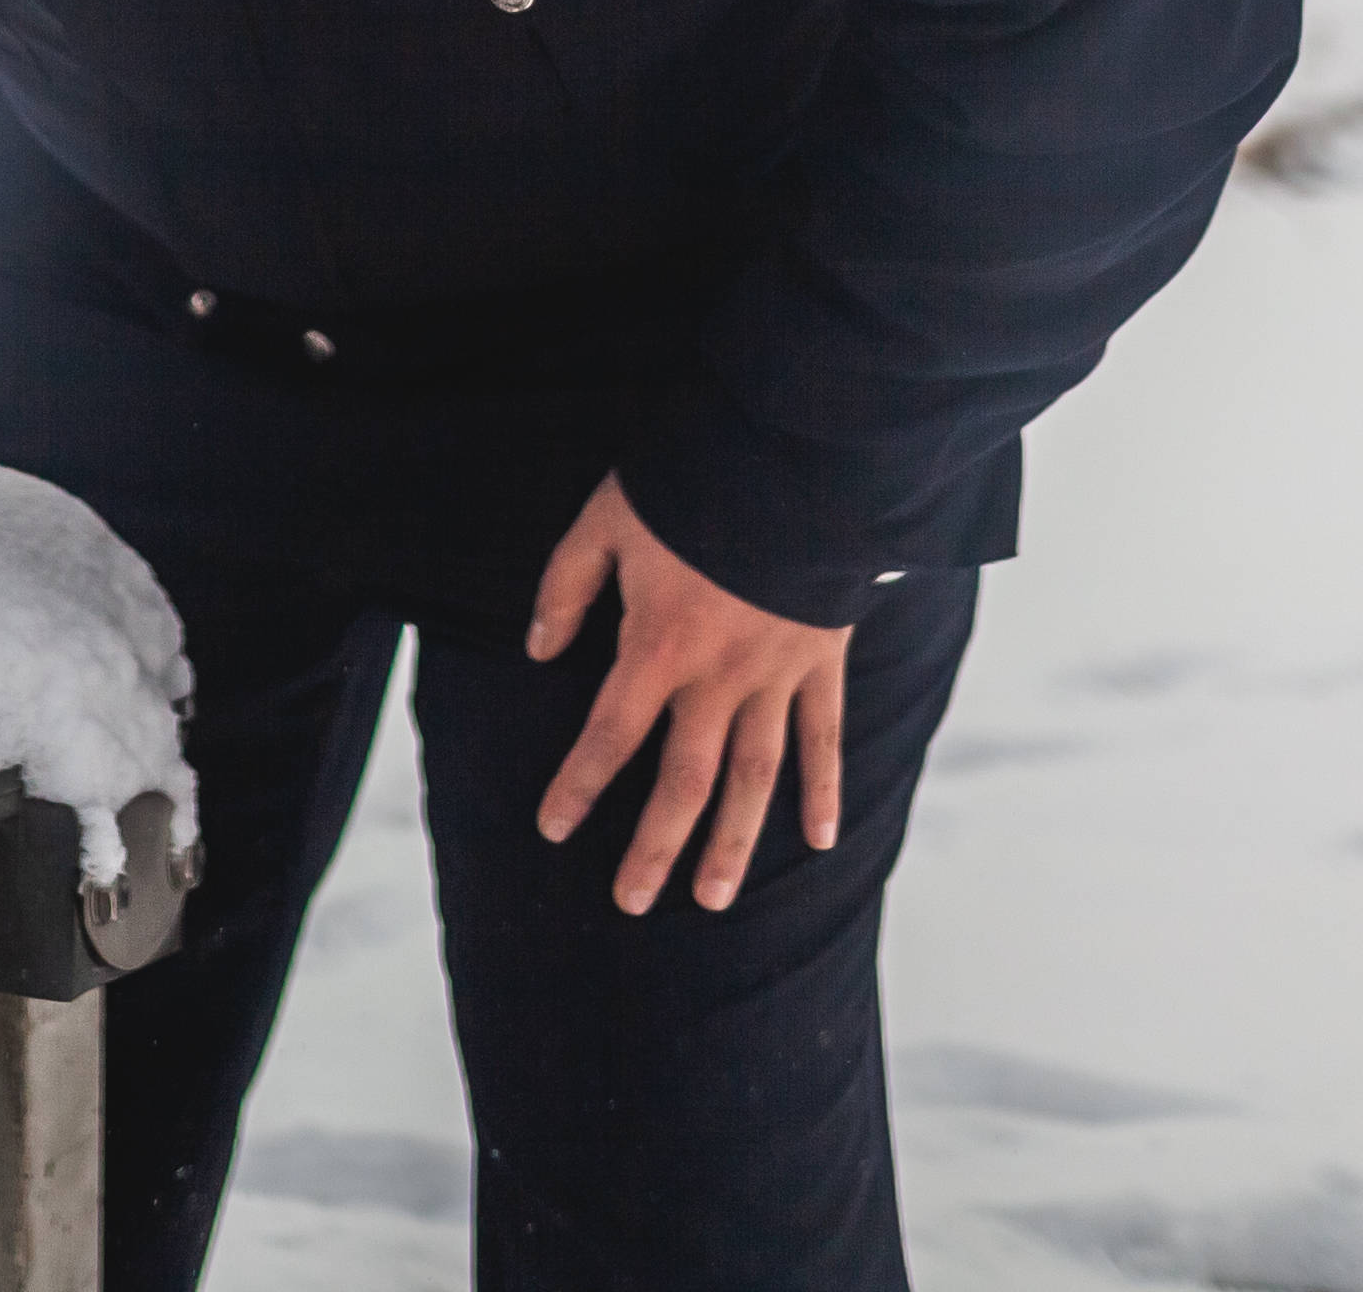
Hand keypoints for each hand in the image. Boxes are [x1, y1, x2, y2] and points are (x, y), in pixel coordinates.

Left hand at [526, 472, 852, 914]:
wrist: (792, 462)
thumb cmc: (690, 487)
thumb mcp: (605, 521)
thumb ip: (567, 587)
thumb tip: (538, 650)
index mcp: (658, 646)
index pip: (609, 734)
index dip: (578, 784)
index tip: (553, 827)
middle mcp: (718, 677)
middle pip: (683, 780)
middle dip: (654, 845)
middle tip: (633, 901)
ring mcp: (776, 676)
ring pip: (754, 777)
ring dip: (734, 841)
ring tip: (714, 896)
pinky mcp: (821, 661)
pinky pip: (824, 737)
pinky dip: (824, 788)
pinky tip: (821, 838)